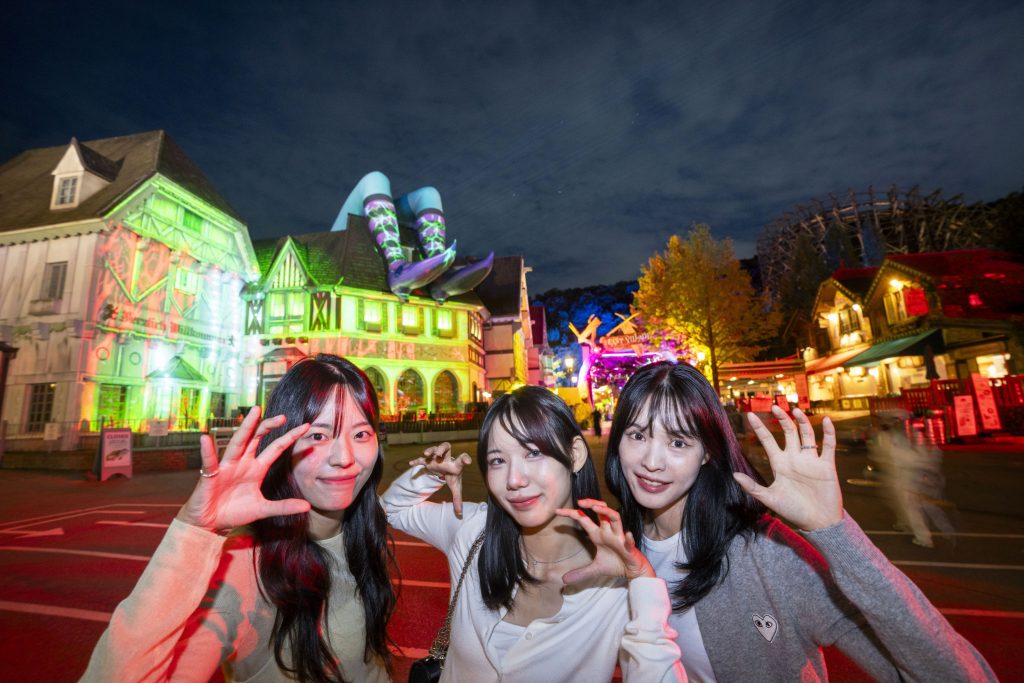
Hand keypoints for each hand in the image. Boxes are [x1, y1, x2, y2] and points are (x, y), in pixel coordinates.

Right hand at [177, 406, 311, 533]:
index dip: (290, 437)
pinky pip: (210, 462)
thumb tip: (306, 506)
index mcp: (256, 468)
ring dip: (246, 427)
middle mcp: (243, 463)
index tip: (306, 426)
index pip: (276, 448)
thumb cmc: (234, 512)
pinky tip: (205, 439)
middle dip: (268, 426)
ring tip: (254, 412)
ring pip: (238, 443)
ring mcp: (227, 467)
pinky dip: (207, 451)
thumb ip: (283, 507)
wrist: (211, 523)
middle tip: (282, 417)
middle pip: (257, 439)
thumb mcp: (263, 509)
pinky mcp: (210, 476)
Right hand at [409, 441, 471, 515]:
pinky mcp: (428, 461)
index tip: (468, 462)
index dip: (465, 459)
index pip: (462, 459)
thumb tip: (460, 514)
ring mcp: (436, 458)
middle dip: (441, 449)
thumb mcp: (455, 487)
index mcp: (455, 464)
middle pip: (446, 447)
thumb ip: (458, 499)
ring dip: (430, 450)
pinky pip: (421, 460)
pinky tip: (411, 464)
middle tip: (438, 454)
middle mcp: (446, 458)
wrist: (445, 470)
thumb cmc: (452, 477)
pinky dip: (417, 461)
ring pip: (434, 449)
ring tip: (426, 454)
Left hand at [556, 499, 654, 584]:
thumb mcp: (594, 569)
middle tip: (580, 502)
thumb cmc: (615, 564)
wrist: (632, 572)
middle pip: (601, 512)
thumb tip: (563, 580)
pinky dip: (629, 539)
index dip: (572, 513)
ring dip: (607, 512)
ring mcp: (620, 539)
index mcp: (598, 534)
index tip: (558, 511)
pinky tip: (628, 535)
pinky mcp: (630, 549)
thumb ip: (580, 573)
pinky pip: (630, 542)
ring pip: (615, 519)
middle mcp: (608, 533)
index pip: (584, 519)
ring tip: (597, 507)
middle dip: (592, 504)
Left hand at [736, 406, 841, 530]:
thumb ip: (753, 487)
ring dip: (802, 422)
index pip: (768, 441)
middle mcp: (795, 458)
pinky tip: (826, 421)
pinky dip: (828, 433)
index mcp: (780, 464)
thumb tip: (734, 475)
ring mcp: (811, 460)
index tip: (750, 415)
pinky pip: (828, 445)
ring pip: (806, 435)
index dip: (760, 428)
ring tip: (796, 410)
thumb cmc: (793, 511)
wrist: (818, 522)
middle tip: (774, 406)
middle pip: (788, 432)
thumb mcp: (769, 499)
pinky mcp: (826, 465)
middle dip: (782, 419)